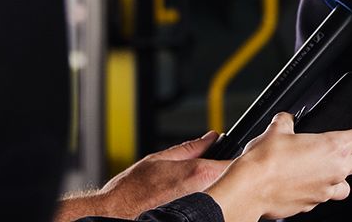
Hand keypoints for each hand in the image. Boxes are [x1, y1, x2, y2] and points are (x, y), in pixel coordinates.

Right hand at [54, 131, 226, 221]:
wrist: (115, 214)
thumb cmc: (132, 190)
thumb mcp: (160, 158)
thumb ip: (191, 147)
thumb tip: (211, 137)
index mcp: (198, 172)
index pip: (234, 162)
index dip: (237, 157)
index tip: (234, 154)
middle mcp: (203, 191)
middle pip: (230, 179)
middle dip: (228, 173)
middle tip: (215, 169)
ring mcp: (199, 206)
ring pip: (220, 194)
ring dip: (217, 189)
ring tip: (196, 187)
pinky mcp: (193, 217)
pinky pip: (206, 206)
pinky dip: (205, 202)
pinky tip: (191, 201)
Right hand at [205, 113, 351, 221]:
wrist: (249, 189)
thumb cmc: (265, 161)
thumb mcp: (277, 129)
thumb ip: (287, 120)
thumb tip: (286, 119)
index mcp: (334, 147)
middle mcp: (335, 170)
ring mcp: (325, 190)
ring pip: (348, 183)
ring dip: (346, 174)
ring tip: (334, 166)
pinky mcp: (312, 204)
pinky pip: (326, 195)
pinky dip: (323, 188)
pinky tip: (311, 181)